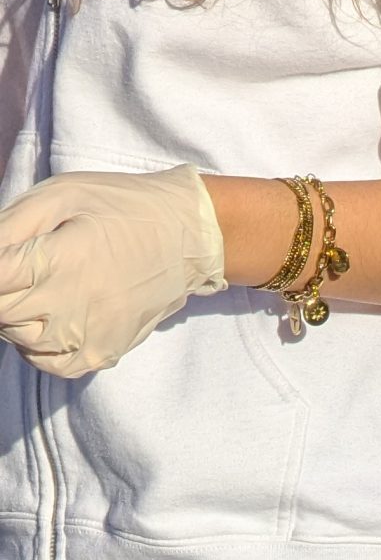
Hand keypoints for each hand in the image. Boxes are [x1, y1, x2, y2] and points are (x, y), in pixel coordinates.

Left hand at [0, 165, 226, 378]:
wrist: (184, 238)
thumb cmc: (119, 207)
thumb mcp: (60, 195)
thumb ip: (12, 226)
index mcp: (58, 260)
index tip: (4, 262)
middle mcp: (71, 306)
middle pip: (2, 312)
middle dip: (1, 291)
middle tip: (17, 270)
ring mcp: (88, 336)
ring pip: (20, 340)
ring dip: (13, 317)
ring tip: (32, 289)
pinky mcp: (103, 353)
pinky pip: (50, 364)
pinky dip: (35, 346)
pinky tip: (45, 320)